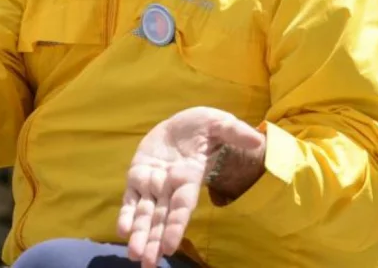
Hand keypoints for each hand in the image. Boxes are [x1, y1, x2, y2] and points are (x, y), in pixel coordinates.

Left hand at [117, 106, 265, 267]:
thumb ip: (235, 132)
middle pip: (162, 218)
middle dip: (154, 240)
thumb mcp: (220, 123)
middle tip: (147, 264)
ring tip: (134, 256)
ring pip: (145, 213)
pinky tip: (122, 230)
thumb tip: (255, 139)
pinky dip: (126, 214)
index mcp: (189, 178)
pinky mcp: (138, 175)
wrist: (182, 124)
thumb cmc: (204, 127)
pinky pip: (131, 198)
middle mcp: (170, 186)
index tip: (168, 248)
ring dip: (139, 234)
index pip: (182, 207)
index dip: (174, 227)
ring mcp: (153, 182)